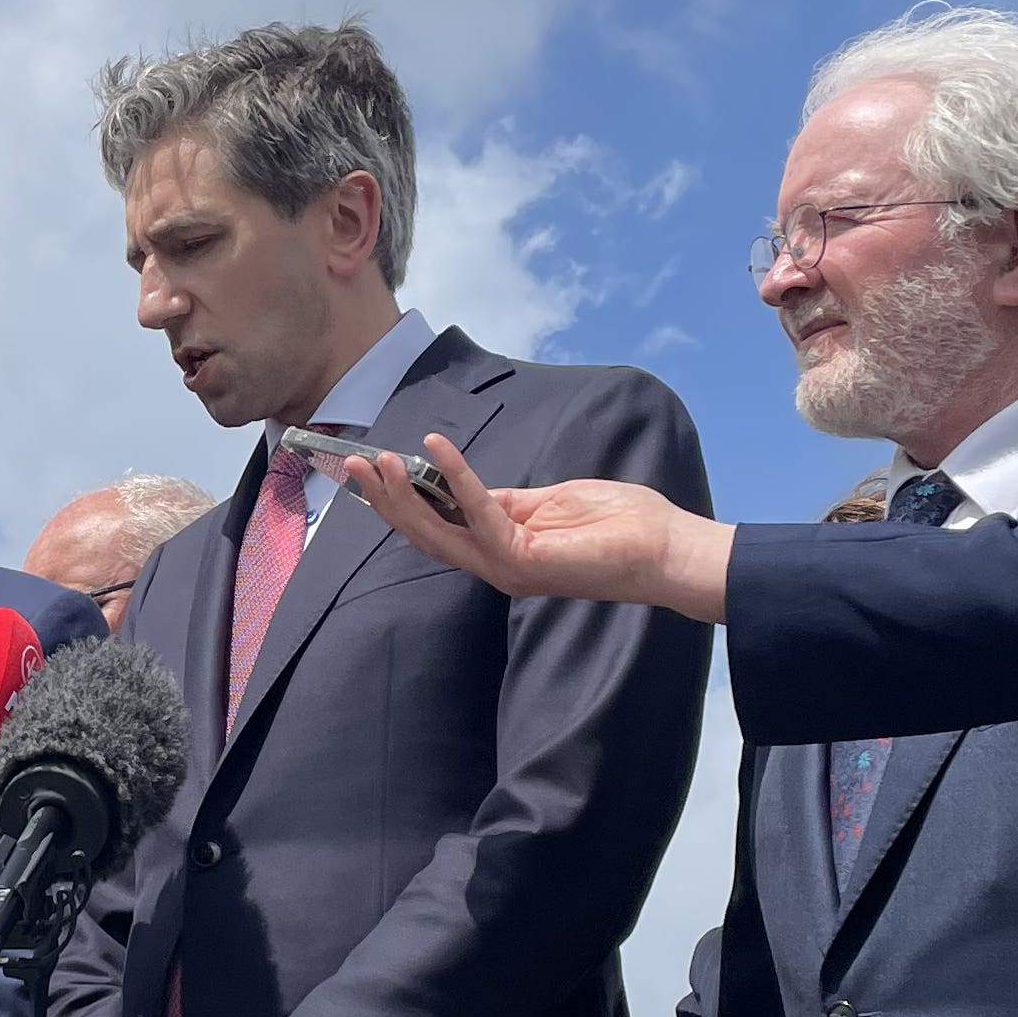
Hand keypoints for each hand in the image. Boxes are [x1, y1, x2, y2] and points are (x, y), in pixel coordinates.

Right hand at [338, 434, 734, 622]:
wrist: (668, 549)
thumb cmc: (624, 524)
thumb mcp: (553, 501)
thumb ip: (508, 499)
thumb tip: (471, 488)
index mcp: (500, 548)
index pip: (436, 525)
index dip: (399, 498)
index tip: (369, 467)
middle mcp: (495, 564)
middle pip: (423, 533)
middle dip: (384, 500)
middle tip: (349, 465)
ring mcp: (506, 567)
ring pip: (437, 533)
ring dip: (403, 496)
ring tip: (377, 461)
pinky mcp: (523, 561)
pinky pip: (478, 515)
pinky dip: (455, 479)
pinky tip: (436, 449)